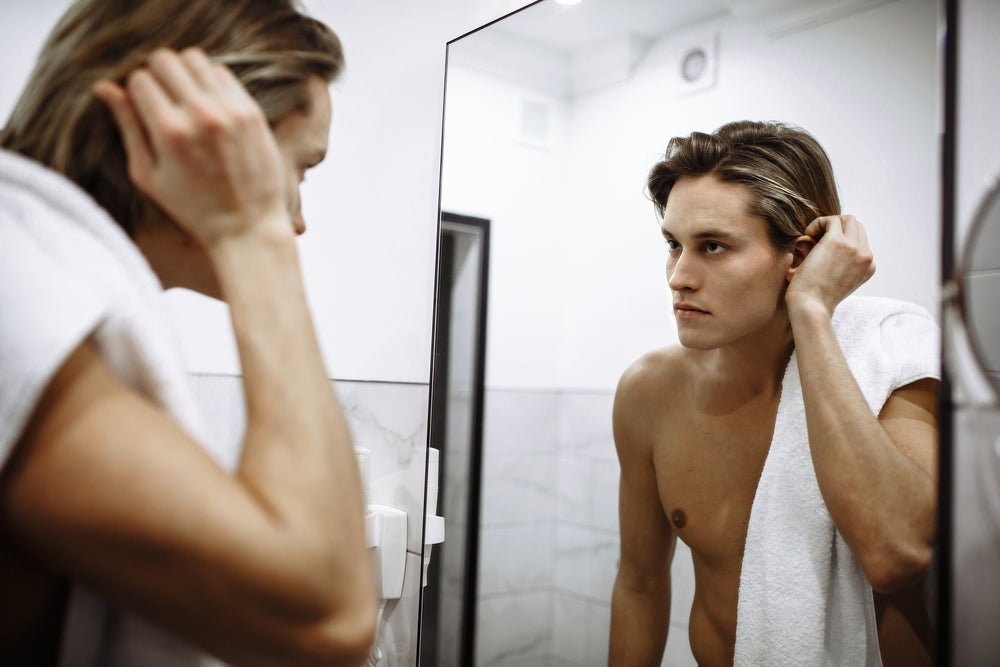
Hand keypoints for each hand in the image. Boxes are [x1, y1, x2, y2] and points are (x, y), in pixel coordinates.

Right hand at [93, 48, 290, 248]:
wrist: (247, 226)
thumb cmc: (192, 208)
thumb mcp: (148, 175)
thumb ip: (128, 127)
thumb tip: (105, 88)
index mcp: (169, 132)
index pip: (139, 78)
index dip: (136, 91)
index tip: (144, 108)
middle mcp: (200, 115)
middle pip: (166, 59)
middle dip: (158, 75)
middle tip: (163, 99)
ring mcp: (230, 111)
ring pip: (195, 58)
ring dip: (185, 73)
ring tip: (186, 100)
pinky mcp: (252, 112)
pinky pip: (223, 73)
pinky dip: (211, 82)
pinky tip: (210, 106)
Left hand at [785, 215, 875, 315]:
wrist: (811, 307)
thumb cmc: (816, 299)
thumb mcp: (838, 282)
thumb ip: (842, 266)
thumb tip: (828, 248)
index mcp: (869, 267)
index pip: (861, 242)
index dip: (841, 240)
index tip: (823, 250)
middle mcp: (866, 256)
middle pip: (857, 227)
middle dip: (837, 228)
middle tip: (817, 240)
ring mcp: (854, 248)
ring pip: (848, 219)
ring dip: (829, 223)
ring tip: (813, 237)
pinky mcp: (838, 242)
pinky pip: (831, 220)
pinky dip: (818, 223)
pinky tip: (807, 235)